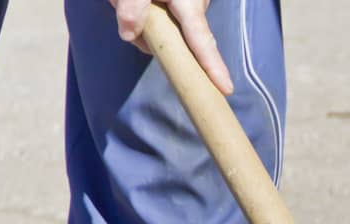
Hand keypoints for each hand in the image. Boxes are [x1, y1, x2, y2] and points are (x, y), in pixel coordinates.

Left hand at [111, 0, 234, 94]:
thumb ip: (131, 9)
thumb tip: (130, 37)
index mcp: (188, 4)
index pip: (201, 41)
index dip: (213, 66)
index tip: (226, 88)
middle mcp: (196, 6)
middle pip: (180, 38)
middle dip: (153, 35)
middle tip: (123, 7)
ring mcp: (193, 5)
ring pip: (169, 28)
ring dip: (146, 21)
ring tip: (126, 0)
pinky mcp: (185, 4)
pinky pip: (167, 18)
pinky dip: (149, 14)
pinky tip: (135, 1)